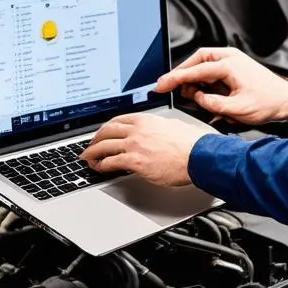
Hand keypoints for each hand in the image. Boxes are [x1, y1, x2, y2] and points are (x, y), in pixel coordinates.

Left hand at [81, 113, 207, 186]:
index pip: (118, 120)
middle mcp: (137, 129)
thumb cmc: (191, 144)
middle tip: (90, 146)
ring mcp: (134, 144)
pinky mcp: (135, 161)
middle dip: (95, 139)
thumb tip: (155, 134)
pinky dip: (101, 165)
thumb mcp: (172, 127)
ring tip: (88, 158)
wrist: (198, 155)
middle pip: (107, 131)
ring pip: (104, 146)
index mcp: (146, 120)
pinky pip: (111, 162)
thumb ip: (158, 129)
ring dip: (93, 152)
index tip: (102, 133)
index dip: (106, 128)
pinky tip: (99, 168)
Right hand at [155, 47, 287, 125]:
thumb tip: (195, 98)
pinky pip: (211, 70)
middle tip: (169, 88)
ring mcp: (232, 61)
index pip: (194, 70)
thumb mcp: (237, 109)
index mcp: (228, 64)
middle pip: (195, 61)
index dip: (174, 78)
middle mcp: (229, 57)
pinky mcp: (234, 68)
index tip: (160, 85)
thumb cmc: (269, 102)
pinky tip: (201, 94)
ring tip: (188, 96)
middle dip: (181, 74)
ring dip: (193, 78)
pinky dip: (203, 80)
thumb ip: (211, 103)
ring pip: (202, 64)